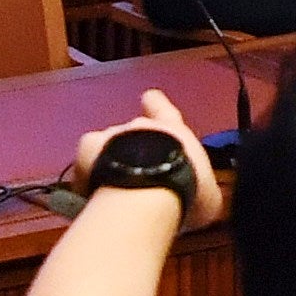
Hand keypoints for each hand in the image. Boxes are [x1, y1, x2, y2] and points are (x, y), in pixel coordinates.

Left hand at [66, 89, 226, 230]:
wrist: (149, 192)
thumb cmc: (187, 188)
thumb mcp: (208, 195)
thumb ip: (203, 190)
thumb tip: (202, 198)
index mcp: (173, 130)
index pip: (163, 108)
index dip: (156, 104)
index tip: (149, 97)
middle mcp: (140, 125)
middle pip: (135, 131)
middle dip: (136, 150)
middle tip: (140, 178)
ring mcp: (111, 135)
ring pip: (109, 145)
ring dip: (113, 162)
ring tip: (116, 190)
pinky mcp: (87, 150)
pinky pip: (86, 158)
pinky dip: (88, 169)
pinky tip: (91, 188)